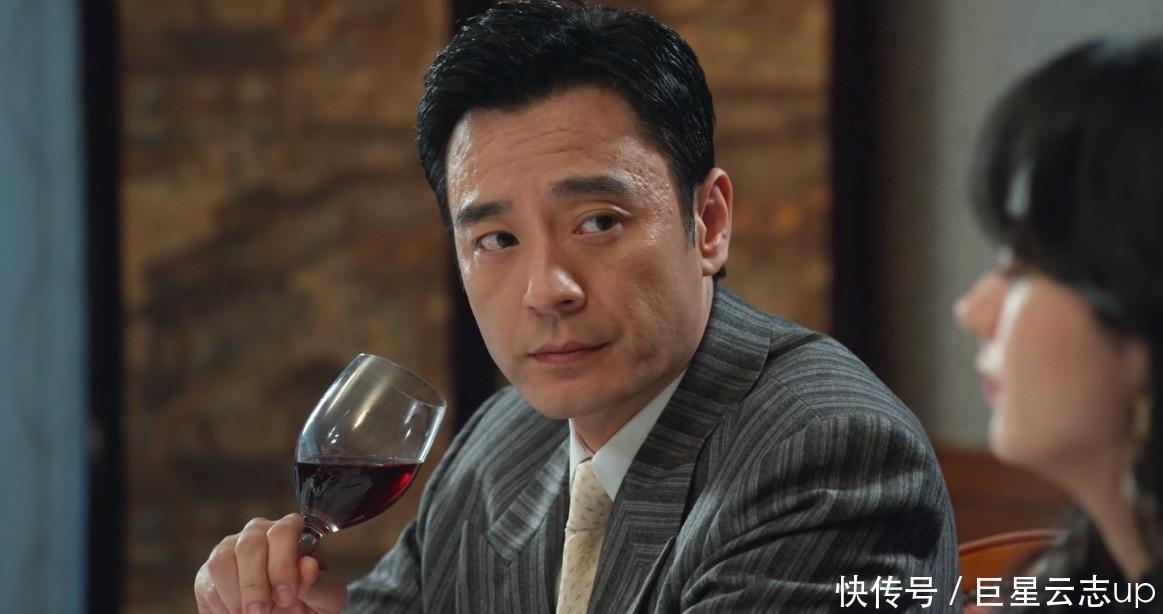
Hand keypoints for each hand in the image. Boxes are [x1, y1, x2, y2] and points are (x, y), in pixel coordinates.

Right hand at [194, 513, 346, 613]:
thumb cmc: (309, 602)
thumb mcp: (325, 598)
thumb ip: (320, 584)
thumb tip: (308, 566)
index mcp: (291, 531)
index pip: (284, 530)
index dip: (282, 564)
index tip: (287, 597)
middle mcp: (258, 532)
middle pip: (249, 545)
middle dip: (255, 585)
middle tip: (262, 613)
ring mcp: (230, 548)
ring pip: (223, 562)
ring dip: (237, 596)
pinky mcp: (208, 572)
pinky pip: (208, 582)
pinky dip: (223, 605)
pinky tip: (238, 613)